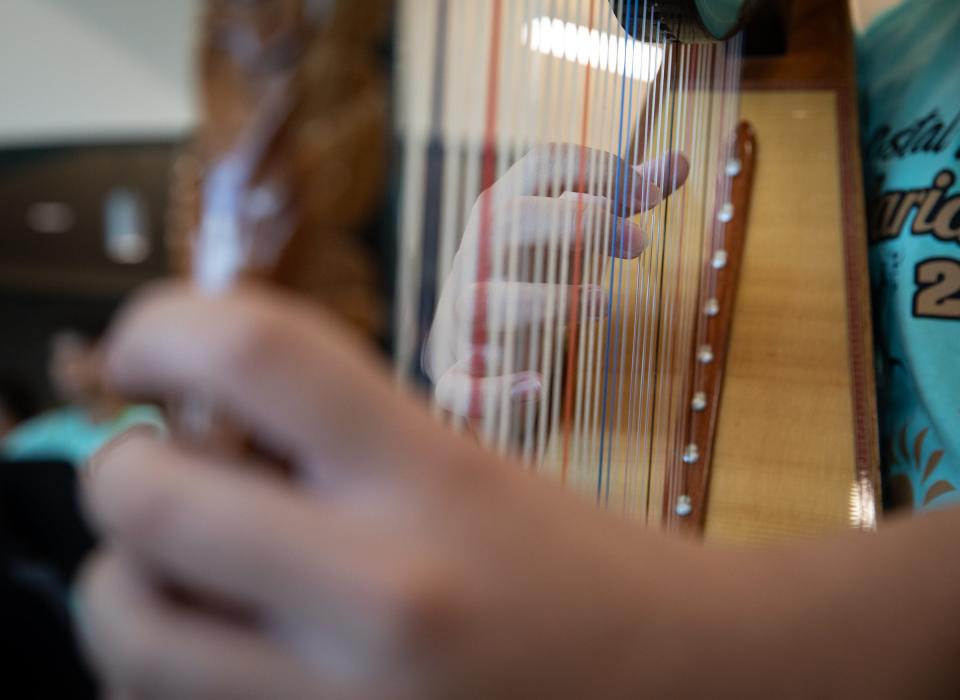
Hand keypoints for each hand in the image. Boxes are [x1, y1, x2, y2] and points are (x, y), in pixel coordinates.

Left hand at [79, 283, 719, 699]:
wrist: (677, 688)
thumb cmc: (577, 566)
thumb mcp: (464, 467)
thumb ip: (332, 435)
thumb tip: (192, 415)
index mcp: (434, 479)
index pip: (256, 352)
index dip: (165, 324)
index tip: (144, 346)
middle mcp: (382, 594)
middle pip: (147, 498)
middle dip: (120, 469)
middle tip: (150, 464)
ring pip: (126, 631)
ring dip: (126, 582)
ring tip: (182, 570)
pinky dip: (163, 668)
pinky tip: (216, 644)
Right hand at [425, 144, 688, 416]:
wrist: (473, 357)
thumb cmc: (530, 284)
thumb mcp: (570, 240)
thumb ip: (619, 201)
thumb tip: (679, 159)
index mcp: (502, 214)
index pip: (541, 166)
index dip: (598, 170)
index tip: (650, 197)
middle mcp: (476, 259)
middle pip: (508, 221)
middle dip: (576, 225)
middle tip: (641, 241)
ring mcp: (461, 318)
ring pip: (484, 302)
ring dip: (548, 301)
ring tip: (604, 303)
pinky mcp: (455, 378)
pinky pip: (458, 387)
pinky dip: (495, 389)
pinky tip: (536, 386)